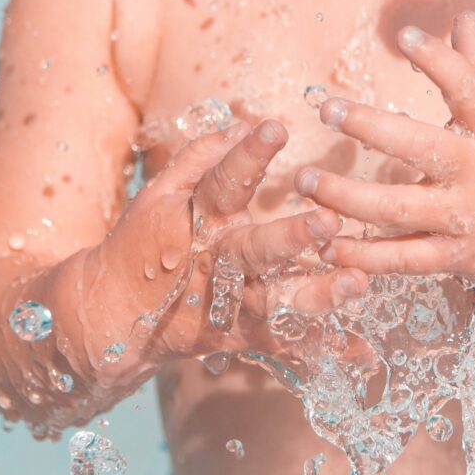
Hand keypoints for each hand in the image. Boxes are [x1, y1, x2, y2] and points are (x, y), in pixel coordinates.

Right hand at [90, 120, 352, 374]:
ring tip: (357, 283)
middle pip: (254, 251)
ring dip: (316, 294)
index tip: (276, 127)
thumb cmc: (140, 243)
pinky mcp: (238, 337)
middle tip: (329, 222)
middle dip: (291, 237)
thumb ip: (199, 159)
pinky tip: (363, 350)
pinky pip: (285, 343)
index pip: (222, 182)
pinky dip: (324, 347)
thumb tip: (241, 124)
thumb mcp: (158, 195)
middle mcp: (214, 263)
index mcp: (195, 222)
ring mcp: (227, 304)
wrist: (111, 316)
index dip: (247, 155)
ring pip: (274, 301)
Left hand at [294, 13, 474, 291]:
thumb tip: (462, 18)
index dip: (439, 61)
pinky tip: (327, 245)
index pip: (469, 88)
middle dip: (370, 127)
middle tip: (326, 109)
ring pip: (399, 208)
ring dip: (347, 197)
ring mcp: (469, 218)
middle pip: (420, 147)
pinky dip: (365, 257)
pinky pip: (405, 259)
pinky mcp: (459, 258)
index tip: (405, 35)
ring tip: (306, 179)